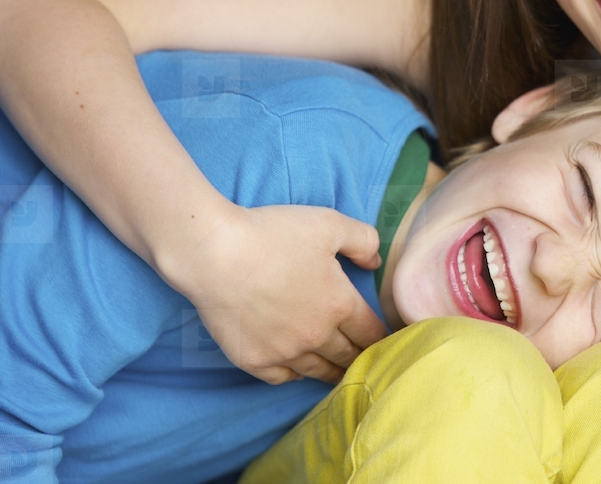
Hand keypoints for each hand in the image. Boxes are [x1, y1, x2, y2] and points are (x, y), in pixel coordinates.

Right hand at [168, 204, 387, 384]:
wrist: (215, 253)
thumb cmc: (273, 234)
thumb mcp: (329, 224)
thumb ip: (363, 241)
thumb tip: (375, 262)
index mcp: (339, 305)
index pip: (371, 332)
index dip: (381, 338)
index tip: (385, 342)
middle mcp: (316, 335)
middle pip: (348, 356)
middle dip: (360, 357)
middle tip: (366, 359)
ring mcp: (284, 352)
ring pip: (318, 371)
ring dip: (332, 370)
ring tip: (338, 370)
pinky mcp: (253, 360)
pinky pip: (283, 377)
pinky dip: (294, 373)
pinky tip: (298, 367)